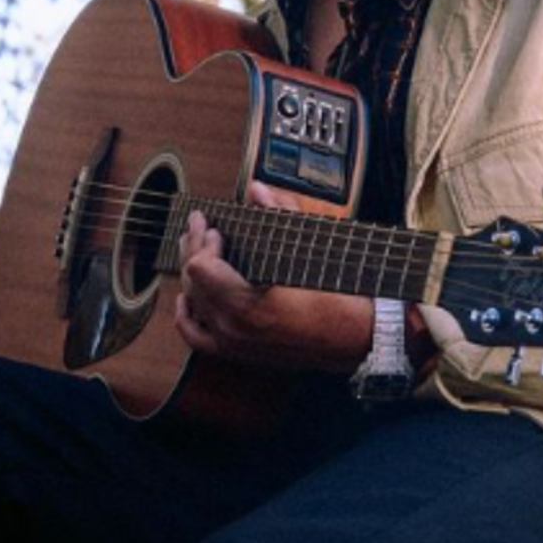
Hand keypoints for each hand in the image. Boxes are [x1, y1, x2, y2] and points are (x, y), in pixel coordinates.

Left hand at [175, 181, 372, 370]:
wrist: (355, 337)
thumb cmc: (338, 297)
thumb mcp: (310, 250)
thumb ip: (279, 215)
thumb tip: (257, 190)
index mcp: (250, 306)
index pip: (202, 268)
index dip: (205, 241)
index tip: (216, 227)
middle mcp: (234, 329)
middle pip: (192, 281)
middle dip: (194, 248)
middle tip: (200, 226)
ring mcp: (233, 344)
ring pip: (191, 303)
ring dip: (189, 274)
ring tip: (192, 249)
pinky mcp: (237, 352)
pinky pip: (195, 336)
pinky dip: (186, 314)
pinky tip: (187, 298)